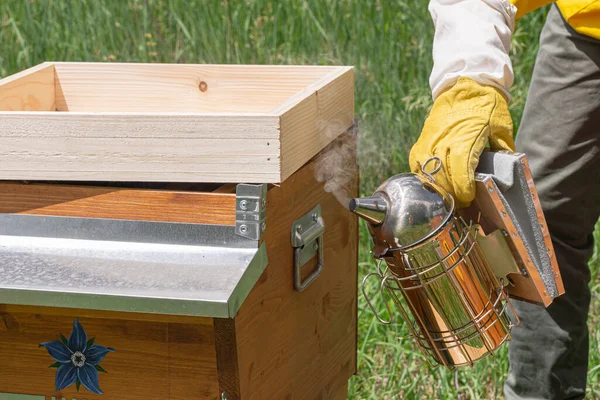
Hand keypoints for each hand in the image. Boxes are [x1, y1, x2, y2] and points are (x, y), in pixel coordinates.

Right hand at [409, 77, 514, 207]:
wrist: (465, 84)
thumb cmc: (486, 104)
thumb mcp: (501, 125)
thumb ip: (502, 149)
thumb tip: (506, 170)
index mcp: (466, 137)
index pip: (460, 169)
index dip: (463, 188)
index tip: (468, 198)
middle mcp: (444, 140)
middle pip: (442, 176)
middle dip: (451, 193)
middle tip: (461, 204)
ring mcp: (430, 141)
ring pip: (428, 172)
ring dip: (437, 187)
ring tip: (448, 197)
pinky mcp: (422, 141)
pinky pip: (418, 164)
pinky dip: (425, 176)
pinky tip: (434, 184)